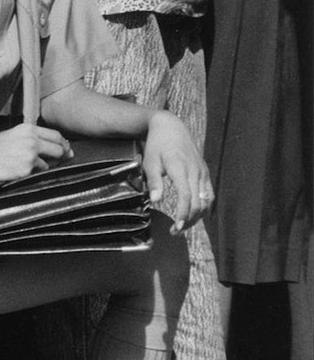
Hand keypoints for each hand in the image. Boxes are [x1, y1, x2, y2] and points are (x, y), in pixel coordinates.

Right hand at [0, 123, 71, 182]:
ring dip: (43, 168)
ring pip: (50, 164)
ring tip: (24, 166)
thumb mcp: (15, 135)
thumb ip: (34, 139)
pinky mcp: (25, 170)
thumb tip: (61, 149)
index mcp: (29, 129)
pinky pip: (37, 174)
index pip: (57, 136)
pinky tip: (18, 171)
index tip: (64, 151)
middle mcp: (32, 140)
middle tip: (55, 162)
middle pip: (59, 149)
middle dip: (60, 157)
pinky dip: (31, 175)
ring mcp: (29, 155)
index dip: (63, 145)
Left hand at [142, 110, 212, 230]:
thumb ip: (154, 181)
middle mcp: (195, 171)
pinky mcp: (205, 173)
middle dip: (189, 221)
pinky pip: (209, 194)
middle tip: (175, 231)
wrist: (171, 128)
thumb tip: (156, 201)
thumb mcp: (150, 161)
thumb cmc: (157, 145)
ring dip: (197, 216)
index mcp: (180, 168)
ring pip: (206, 200)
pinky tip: (195, 215)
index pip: (186, 196)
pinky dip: (204, 207)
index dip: (183, 214)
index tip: (176, 227)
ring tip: (184, 226)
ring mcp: (202, 172)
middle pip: (198, 202)